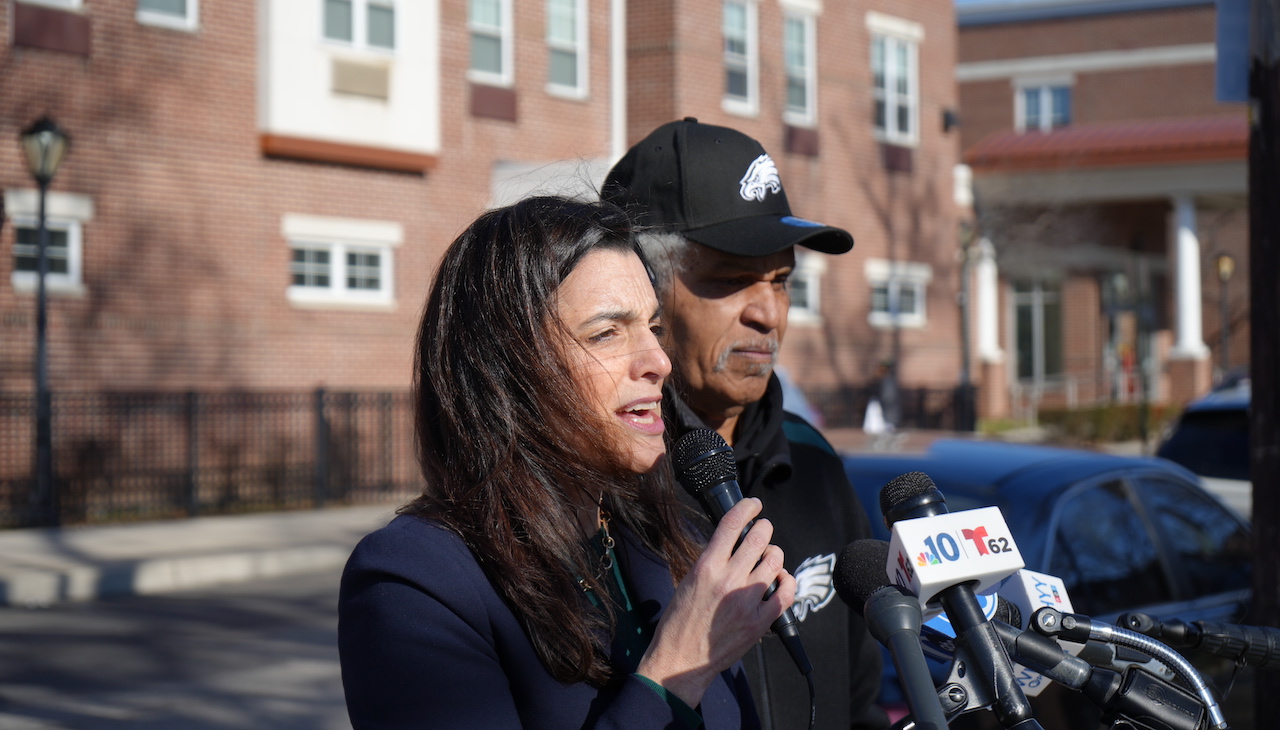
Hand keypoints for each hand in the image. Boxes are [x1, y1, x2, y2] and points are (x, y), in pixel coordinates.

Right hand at [636, 497, 795, 707]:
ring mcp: (746, 601)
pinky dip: (787, 581)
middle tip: (763, 530)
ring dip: (774, 554)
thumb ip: (711, 561)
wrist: (681, 660)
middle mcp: (728, 580)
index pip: (731, 524)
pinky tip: (780, 580)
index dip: (747, 507)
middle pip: (759, 538)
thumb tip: (732, 543)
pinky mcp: (760, 621)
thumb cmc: (679, 622)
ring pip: (775, 561)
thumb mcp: (688, 581)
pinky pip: (786, 592)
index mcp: (706, 567)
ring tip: (768, 558)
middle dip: (764, 528)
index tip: (754, 504)